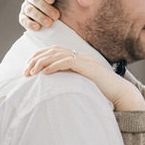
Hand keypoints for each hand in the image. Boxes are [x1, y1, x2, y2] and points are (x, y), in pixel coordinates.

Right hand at [19, 0, 58, 30]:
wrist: (55, 21)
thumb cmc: (61, 8)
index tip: (53, 0)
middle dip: (46, 8)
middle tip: (56, 16)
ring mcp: (25, 7)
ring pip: (29, 9)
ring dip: (40, 17)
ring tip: (49, 24)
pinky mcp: (23, 17)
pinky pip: (23, 20)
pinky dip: (30, 24)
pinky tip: (38, 27)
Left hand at [24, 45, 144, 110]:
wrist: (119, 93)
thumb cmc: (101, 92)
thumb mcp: (81, 84)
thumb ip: (69, 81)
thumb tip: (53, 85)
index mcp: (77, 58)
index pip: (54, 52)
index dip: (39, 57)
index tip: (28, 67)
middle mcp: (80, 56)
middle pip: (53, 50)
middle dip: (36, 59)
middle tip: (25, 70)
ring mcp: (84, 60)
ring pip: (57, 54)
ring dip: (42, 62)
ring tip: (31, 71)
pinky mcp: (87, 66)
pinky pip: (67, 62)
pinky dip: (54, 66)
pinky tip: (45, 72)